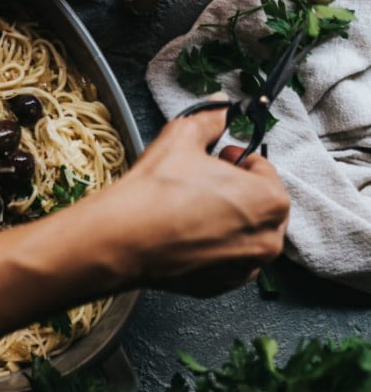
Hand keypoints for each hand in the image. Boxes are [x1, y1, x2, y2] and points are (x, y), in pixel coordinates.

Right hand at [98, 106, 289, 296]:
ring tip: (191, 205)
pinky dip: (213, 245)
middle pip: (260, 205)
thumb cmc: (156, 191)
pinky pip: (227, 259)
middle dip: (236, 189)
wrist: (121, 239)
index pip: (264, 170)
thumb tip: (219, 106)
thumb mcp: (182, 138)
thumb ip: (209, 119)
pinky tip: (185, 231)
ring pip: (244, 234)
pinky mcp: (220, 286)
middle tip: (203, 179)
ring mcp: (244, 268)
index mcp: (269, 201)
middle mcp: (266, 240)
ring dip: (226, 218)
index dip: (237, 159)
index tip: (218, 156)